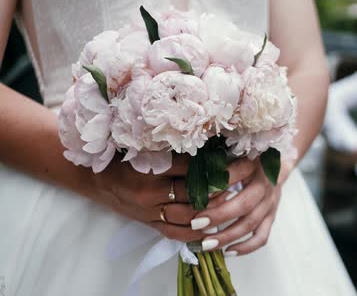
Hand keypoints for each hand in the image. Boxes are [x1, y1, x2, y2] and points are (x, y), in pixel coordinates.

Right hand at [90, 155, 256, 242]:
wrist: (92, 178)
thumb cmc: (121, 156)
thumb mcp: (144, 144)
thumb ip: (173, 144)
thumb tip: (210, 138)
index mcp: (150, 169)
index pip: (193, 166)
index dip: (218, 159)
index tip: (238, 150)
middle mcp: (151, 194)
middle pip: (198, 192)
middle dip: (227, 181)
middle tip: (248, 168)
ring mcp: (151, 213)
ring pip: (192, 216)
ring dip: (218, 207)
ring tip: (240, 194)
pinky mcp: (151, 224)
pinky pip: (179, 233)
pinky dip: (200, 231)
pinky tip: (218, 224)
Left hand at [189, 159, 293, 255]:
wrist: (277, 162)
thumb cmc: (247, 158)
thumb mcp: (234, 154)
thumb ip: (216, 164)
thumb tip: (193, 181)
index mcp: (255, 165)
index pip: (236, 174)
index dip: (217, 185)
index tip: (196, 195)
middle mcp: (265, 184)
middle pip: (244, 204)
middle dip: (218, 216)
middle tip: (195, 223)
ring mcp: (270, 202)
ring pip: (251, 223)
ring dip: (227, 235)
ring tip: (206, 244)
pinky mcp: (272, 216)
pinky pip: (262, 236)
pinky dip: (246, 247)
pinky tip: (228, 252)